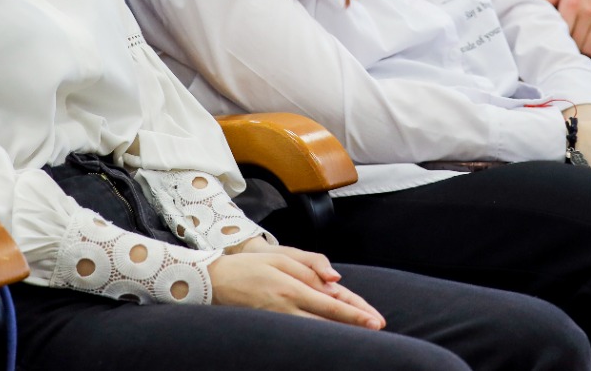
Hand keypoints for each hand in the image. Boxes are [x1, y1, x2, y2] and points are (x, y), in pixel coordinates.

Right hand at [209, 246, 383, 328]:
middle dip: (354, 325)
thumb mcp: (279, 256)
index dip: (355, 312)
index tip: (374, 320)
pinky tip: (330, 335)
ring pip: (316, 331)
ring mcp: (278, 320)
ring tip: (361, 334)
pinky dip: (318, 334)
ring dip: (339, 333)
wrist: (212, 283)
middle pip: (328, 321)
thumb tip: (336, 279)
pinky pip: (300, 333)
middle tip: (377, 328)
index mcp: (292, 286)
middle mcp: (287, 307)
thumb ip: (309, 265)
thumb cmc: (248, 266)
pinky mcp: (271, 327)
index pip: (331, 303)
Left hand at [542, 0, 590, 57]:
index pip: (562, 35)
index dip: (560, 42)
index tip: (559, 42)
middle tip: (571, 47)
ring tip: (582, 47)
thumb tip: (525, 16)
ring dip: (587, 53)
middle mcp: (589, 8)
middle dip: (573, 48)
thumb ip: (544, 3)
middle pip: (577, 45)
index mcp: (571, 2)